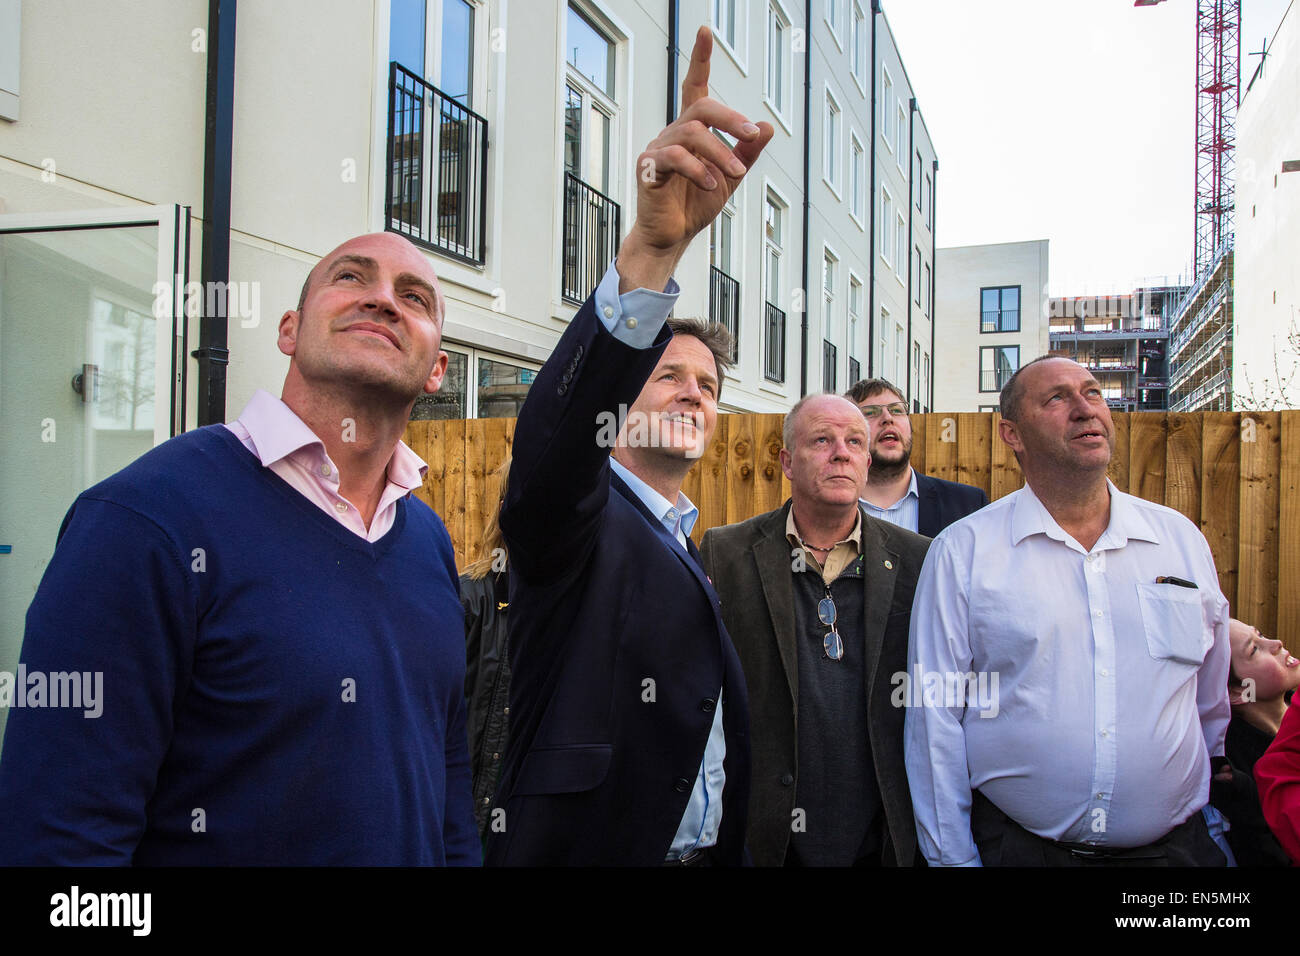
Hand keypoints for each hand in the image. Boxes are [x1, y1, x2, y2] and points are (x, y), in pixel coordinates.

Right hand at [617, 25, 773, 292]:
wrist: (673, 236)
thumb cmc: (696, 204)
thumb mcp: (730, 177)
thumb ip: (747, 152)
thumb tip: (767, 127)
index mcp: (692, 130)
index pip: (695, 86)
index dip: (700, 59)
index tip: (706, 32)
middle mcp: (674, 133)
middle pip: (700, 106)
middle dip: (729, 118)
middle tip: (751, 133)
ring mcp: (659, 148)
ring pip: (692, 133)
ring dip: (720, 151)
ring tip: (735, 172)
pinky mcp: (649, 169)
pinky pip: (675, 158)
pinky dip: (698, 169)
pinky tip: (711, 183)